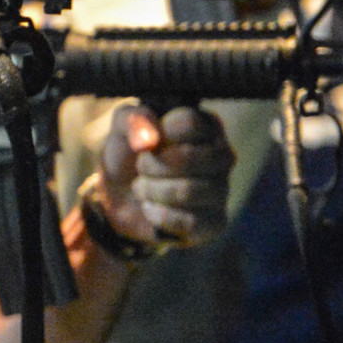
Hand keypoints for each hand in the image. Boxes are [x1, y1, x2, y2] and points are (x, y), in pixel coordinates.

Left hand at [92, 103, 233, 249]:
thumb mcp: (123, 128)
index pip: (191, 123)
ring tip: (142, 188)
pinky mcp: (215, 222)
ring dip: (151, 190)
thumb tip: (150, 138)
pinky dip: (158, 215)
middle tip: (141, 167)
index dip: (161, 133)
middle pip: (189, 158)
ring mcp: (222, 190)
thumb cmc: (129, 155)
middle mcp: (222, 156)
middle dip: (151, 165)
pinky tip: (150, 209)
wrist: (119, 197)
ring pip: (188, 191)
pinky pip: (190, 222)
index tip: (147, 142)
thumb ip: (133, 120)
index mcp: (206, 126)